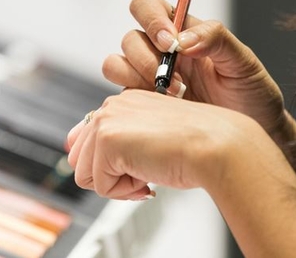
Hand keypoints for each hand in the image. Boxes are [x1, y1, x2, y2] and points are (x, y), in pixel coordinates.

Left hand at [66, 89, 265, 199]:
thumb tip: (77, 157)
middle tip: (146, 173)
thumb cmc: (196, 147)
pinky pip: (99, 185)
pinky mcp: (107, 138)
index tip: (140, 165)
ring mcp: (107, 119)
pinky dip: (124, 191)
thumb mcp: (148, 144)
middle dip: (111, 176)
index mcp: (122, 104)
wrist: (218, 147)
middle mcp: (112, 106)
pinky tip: (148, 176)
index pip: (88, 141)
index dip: (110, 166)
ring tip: (148, 173)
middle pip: (82, 160)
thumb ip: (114, 147)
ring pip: (87, 174)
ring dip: (118, 184)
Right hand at [103, 0, 286, 139]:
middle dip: (146, 58)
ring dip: (135, 78)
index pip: (148, 6)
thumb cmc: (252, 96)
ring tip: (170, 97)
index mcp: (182, 32)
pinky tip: (161, 112)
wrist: (252, 136)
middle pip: (129, 38)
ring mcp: (148, 79)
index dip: (151, 19)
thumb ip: (216, 39)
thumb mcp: (244, 62)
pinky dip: (131, 103)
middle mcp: (160, 52)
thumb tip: (183, 39)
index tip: (169, 44)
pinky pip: (119, 98)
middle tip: (176, 81)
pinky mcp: (142, 107)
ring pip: (115, 64)